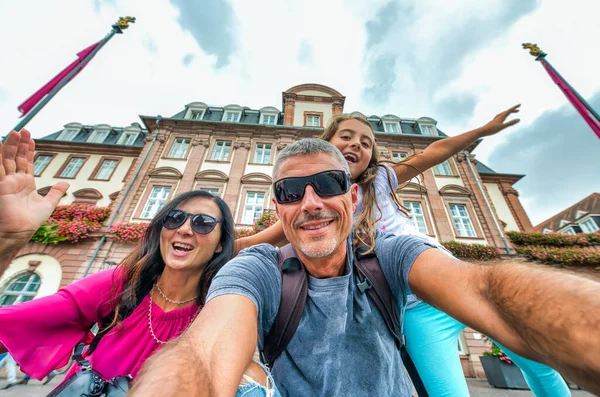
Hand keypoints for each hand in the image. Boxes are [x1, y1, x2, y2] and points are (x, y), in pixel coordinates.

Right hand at [0, 129, 68, 243]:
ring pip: (7, 159)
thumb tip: (66, 184)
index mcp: (26, 183)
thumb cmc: (30, 222)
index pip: (27, 162)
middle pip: (16, 157)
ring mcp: (6, 182)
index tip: (31, 137)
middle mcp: (15, 180)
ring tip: (15, 132)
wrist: (18, 233)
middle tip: (23, 130)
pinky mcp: (0, 186)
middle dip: (20, 144)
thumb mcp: (47, 205)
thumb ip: (55, 193)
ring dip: (11, 146)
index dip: (29, 149)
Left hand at [480, 104, 520, 136]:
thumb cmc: (492, 129)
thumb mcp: (502, 127)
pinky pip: (500, 116)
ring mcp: (495, 119)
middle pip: (506, 111)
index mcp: (501, 117)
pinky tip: (502, 118)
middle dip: (512, 110)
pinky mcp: (493, 122)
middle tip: (518, 110)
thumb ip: (510, 123)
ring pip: (503, 113)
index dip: (514, 107)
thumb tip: (518, 119)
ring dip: (508, 112)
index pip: (509, 110)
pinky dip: (503, 115)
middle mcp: (498, 116)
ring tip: (511, 112)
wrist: (482, 131)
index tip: (520, 104)